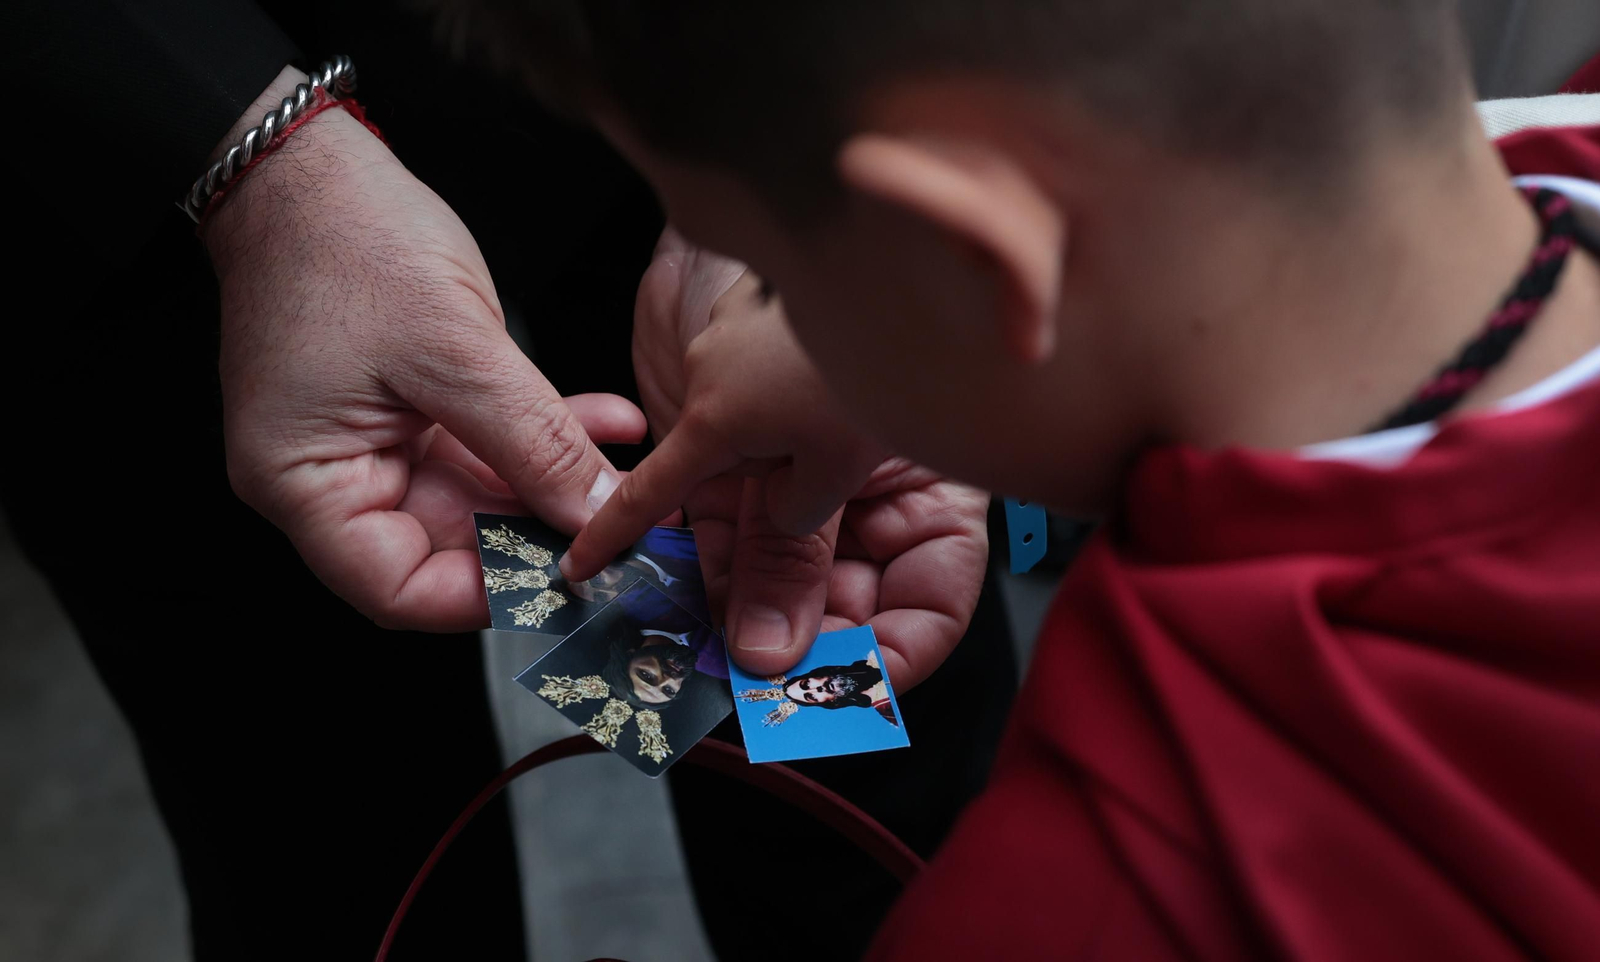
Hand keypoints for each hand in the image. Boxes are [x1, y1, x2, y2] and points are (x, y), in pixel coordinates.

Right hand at [204, 68, 641, 630]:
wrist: (312, 161)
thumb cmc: (345, 241)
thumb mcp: (452, 349)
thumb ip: (529, 441)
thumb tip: (593, 513)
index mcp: (305, 482)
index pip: (397, 588)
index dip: (483, 597)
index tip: (563, 578)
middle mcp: (333, 475)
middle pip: (446, 545)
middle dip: (537, 533)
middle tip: (615, 528)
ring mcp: (374, 440)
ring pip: (481, 493)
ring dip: (554, 478)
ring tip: (625, 469)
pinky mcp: (410, 405)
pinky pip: (485, 441)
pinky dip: (543, 433)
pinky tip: (606, 424)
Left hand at [572, 229, 988, 685]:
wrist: (731, 226)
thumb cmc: (816, 298)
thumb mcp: (809, 436)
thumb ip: (790, 548)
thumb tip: (777, 654)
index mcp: (921, 491)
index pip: (926, 610)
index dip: (885, 666)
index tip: (831, 703)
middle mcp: (857, 507)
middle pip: (838, 615)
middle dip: (788, 658)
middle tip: (737, 690)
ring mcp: (788, 498)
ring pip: (760, 592)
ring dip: (716, 626)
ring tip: (676, 660)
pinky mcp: (720, 482)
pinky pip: (694, 542)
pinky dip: (661, 569)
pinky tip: (626, 594)